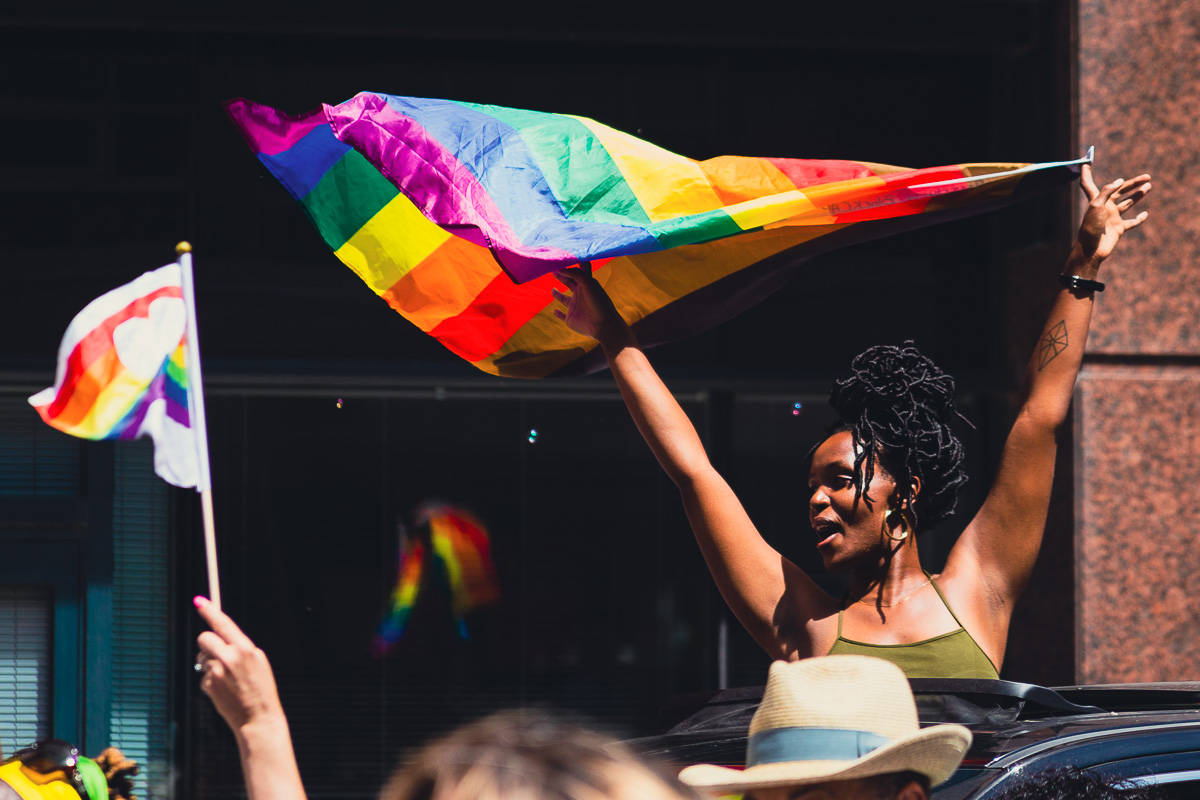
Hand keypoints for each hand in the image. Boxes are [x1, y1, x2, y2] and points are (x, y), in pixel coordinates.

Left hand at [194, 596, 285, 732]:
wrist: (257, 717)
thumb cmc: (260, 687)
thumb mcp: (258, 661)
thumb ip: (241, 647)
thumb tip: (219, 637)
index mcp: (245, 648)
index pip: (223, 623)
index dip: (209, 610)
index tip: (199, 601)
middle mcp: (229, 658)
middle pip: (204, 638)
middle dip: (207, 643)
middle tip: (215, 651)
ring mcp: (217, 672)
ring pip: (202, 658)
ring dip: (210, 663)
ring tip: (227, 677)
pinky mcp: (208, 685)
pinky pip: (203, 675)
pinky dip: (210, 680)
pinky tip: (224, 689)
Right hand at [551, 264, 631, 347]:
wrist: (604, 325)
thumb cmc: (599, 302)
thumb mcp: (588, 283)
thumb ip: (575, 273)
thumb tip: (560, 268)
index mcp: (586, 285)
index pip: (580, 271)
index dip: (574, 264)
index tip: (565, 257)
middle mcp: (580, 295)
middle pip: (570, 282)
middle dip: (562, 276)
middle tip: (553, 269)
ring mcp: (575, 307)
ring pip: (564, 299)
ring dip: (558, 295)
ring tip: (553, 289)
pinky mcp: (571, 319)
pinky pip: (562, 316)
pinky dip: (558, 314)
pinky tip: (555, 311)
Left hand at [1072, 164, 1150, 272]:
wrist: (1091, 250)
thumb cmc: (1090, 227)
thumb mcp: (1096, 205)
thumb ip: (1106, 191)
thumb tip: (1120, 181)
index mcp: (1096, 200)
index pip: (1088, 184)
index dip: (1086, 174)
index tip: (1085, 163)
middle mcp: (1105, 207)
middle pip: (1120, 191)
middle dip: (1133, 183)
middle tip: (1147, 177)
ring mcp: (1112, 218)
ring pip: (1128, 203)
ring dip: (1138, 196)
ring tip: (1149, 187)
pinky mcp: (1119, 229)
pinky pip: (1131, 222)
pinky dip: (1139, 219)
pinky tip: (1145, 214)